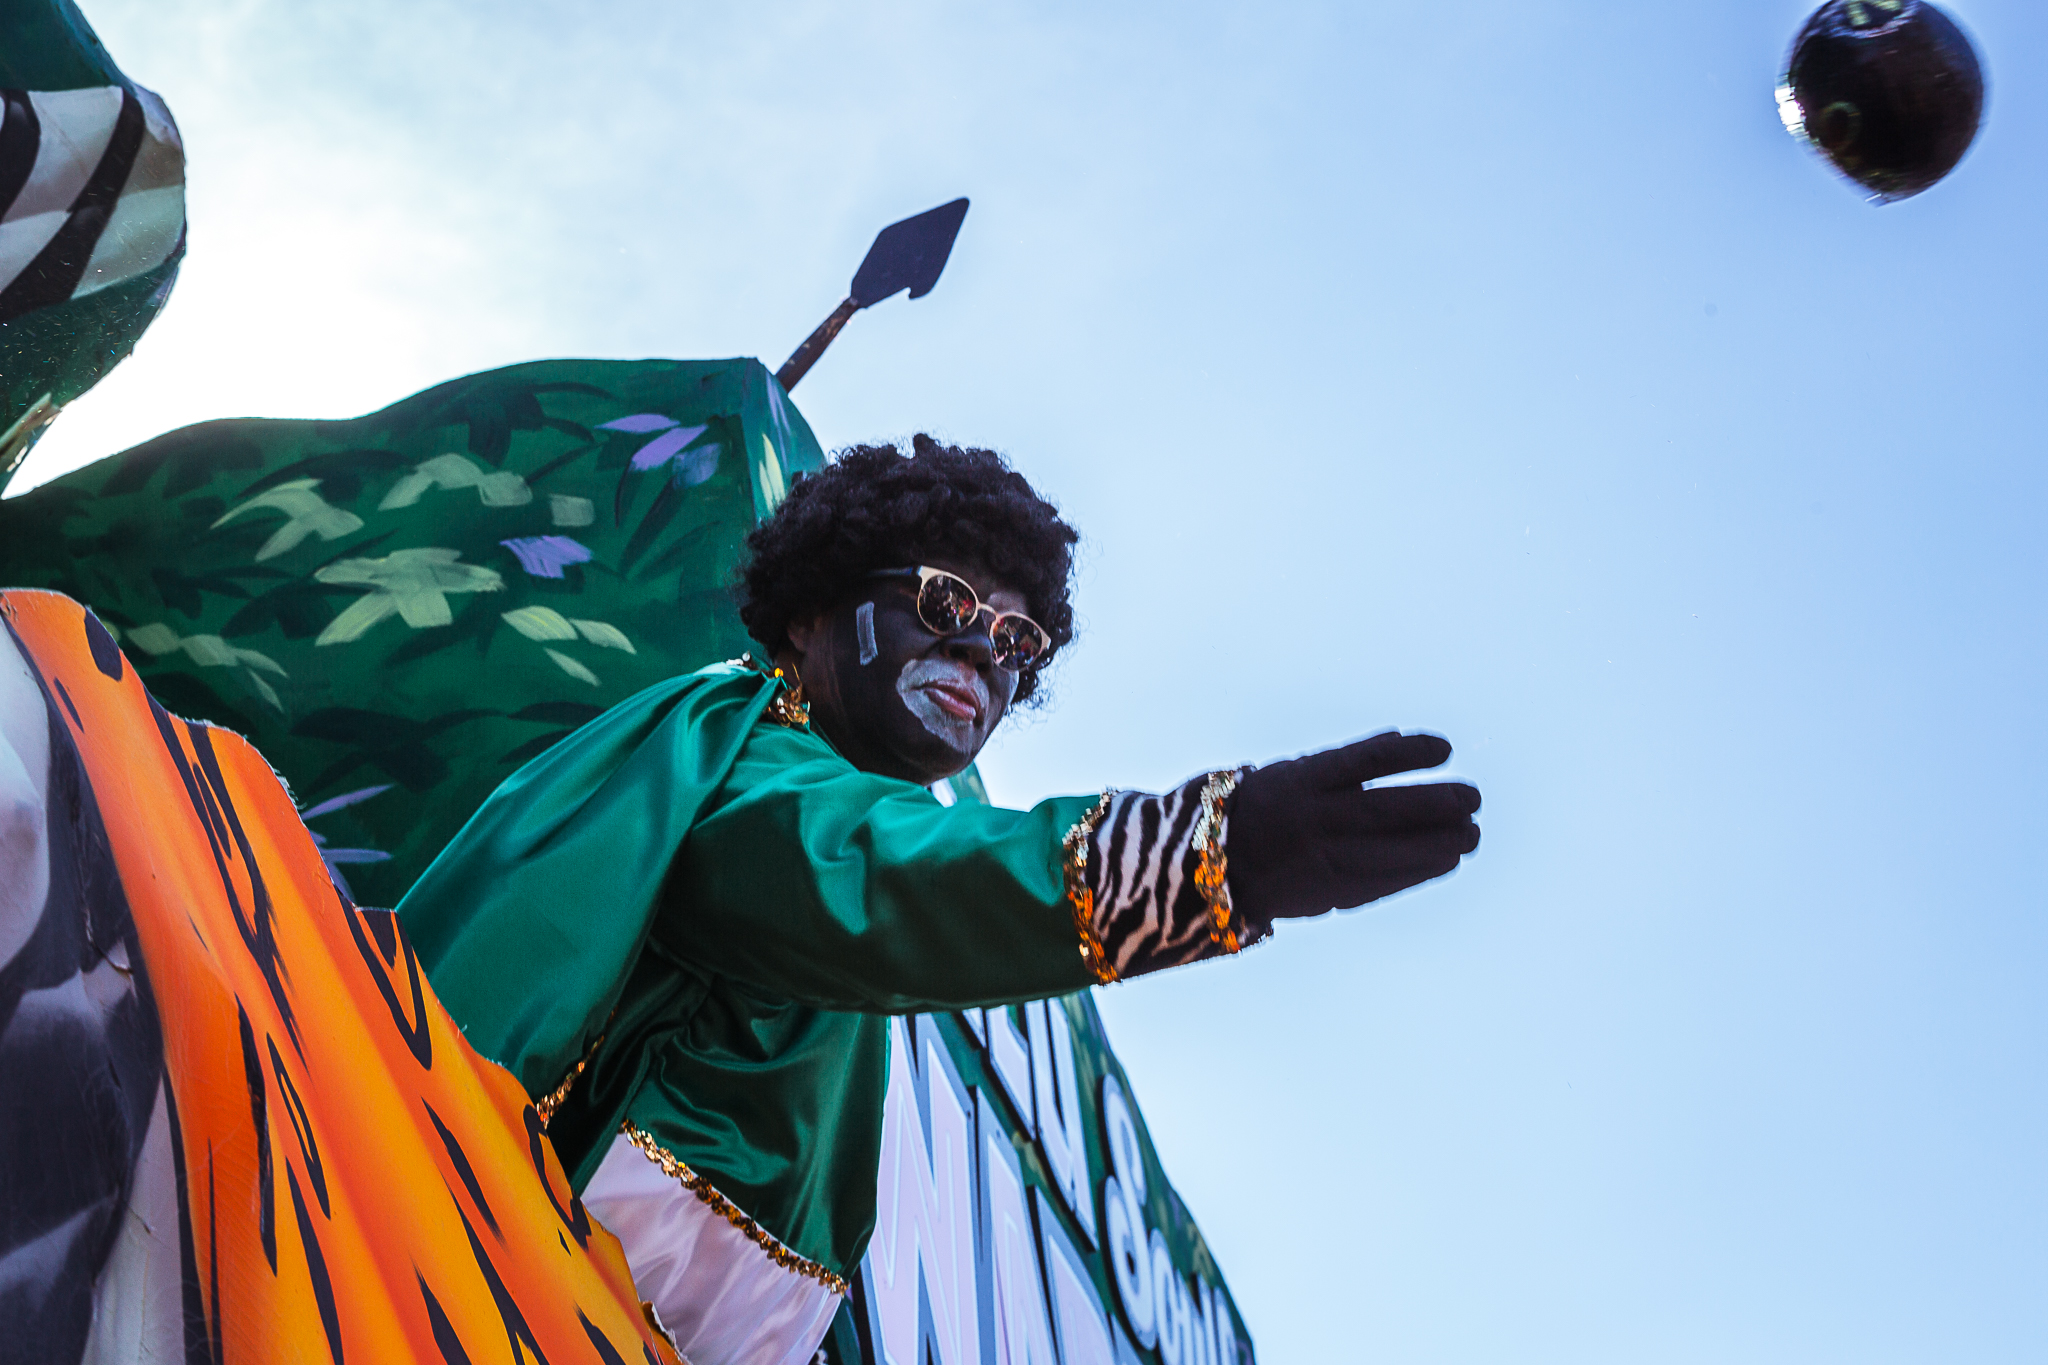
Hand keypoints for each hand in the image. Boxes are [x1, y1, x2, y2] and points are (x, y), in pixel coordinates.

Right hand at [1226, 732, 1479, 921]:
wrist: (1219, 862)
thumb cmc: (1270, 808)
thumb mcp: (1296, 774)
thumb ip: (1346, 764)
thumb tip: (1404, 742)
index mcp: (1302, 779)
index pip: (1367, 760)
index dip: (1411, 753)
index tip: (1446, 748)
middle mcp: (1311, 818)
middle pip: (1386, 809)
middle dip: (1437, 803)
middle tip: (1474, 798)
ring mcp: (1320, 858)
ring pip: (1390, 850)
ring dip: (1439, 842)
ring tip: (1472, 834)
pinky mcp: (1329, 893)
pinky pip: (1383, 881)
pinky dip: (1420, 870)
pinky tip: (1447, 860)